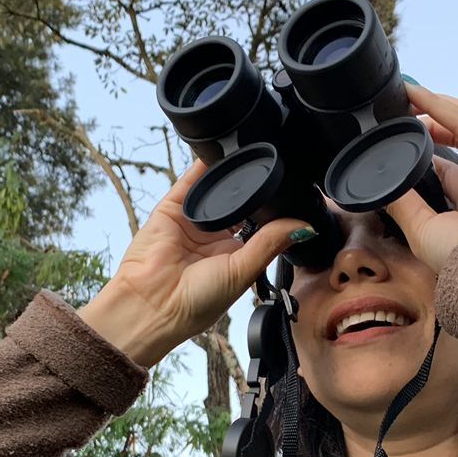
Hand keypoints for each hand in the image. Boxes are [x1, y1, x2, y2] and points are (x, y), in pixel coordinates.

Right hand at [78, 160, 311, 365]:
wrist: (153, 305)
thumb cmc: (195, 303)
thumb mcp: (242, 271)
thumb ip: (270, 243)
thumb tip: (305, 226)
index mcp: (236, 255)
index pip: (260, 225)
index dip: (274, 211)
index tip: (295, 194)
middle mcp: (215, 237)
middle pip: (239, 203)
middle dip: (253, 190)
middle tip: (276, 170)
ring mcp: (193, 221)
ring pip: (217, 189)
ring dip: (231, 175)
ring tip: (252, 156)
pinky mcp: (171, 209)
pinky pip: (190, 182)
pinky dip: (203, 165)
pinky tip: (219, 151)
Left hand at [385, 86, 457, 275]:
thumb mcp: (424, 229)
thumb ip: (405, 205)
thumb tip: (383, 187)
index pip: (450, 169)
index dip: (428, 151)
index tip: (405, 142)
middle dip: (431, 122)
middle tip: (403, 114)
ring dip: (434, 107)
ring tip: (406, 96)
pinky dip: (437, 104)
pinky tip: (414, 94)